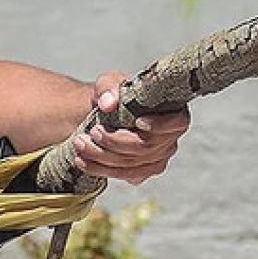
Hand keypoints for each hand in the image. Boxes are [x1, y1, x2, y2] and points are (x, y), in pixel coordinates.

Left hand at [71, 72, 188, 183]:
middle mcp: (169, 139)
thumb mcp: (109, 83)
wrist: (104, 116)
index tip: (138, 121)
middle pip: (146, 147)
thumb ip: (108, 87)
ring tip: (80, 145)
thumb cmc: (114, 96)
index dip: (160, 125)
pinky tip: (82, 161)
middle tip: (93, 132)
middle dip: (115, 142)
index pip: (177, 123)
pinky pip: (124, 175)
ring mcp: (157, 159)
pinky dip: (100, 169)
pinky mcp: (142, 172)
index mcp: (172, 113)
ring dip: (102, 157)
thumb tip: (108, 103)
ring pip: (132, 165)